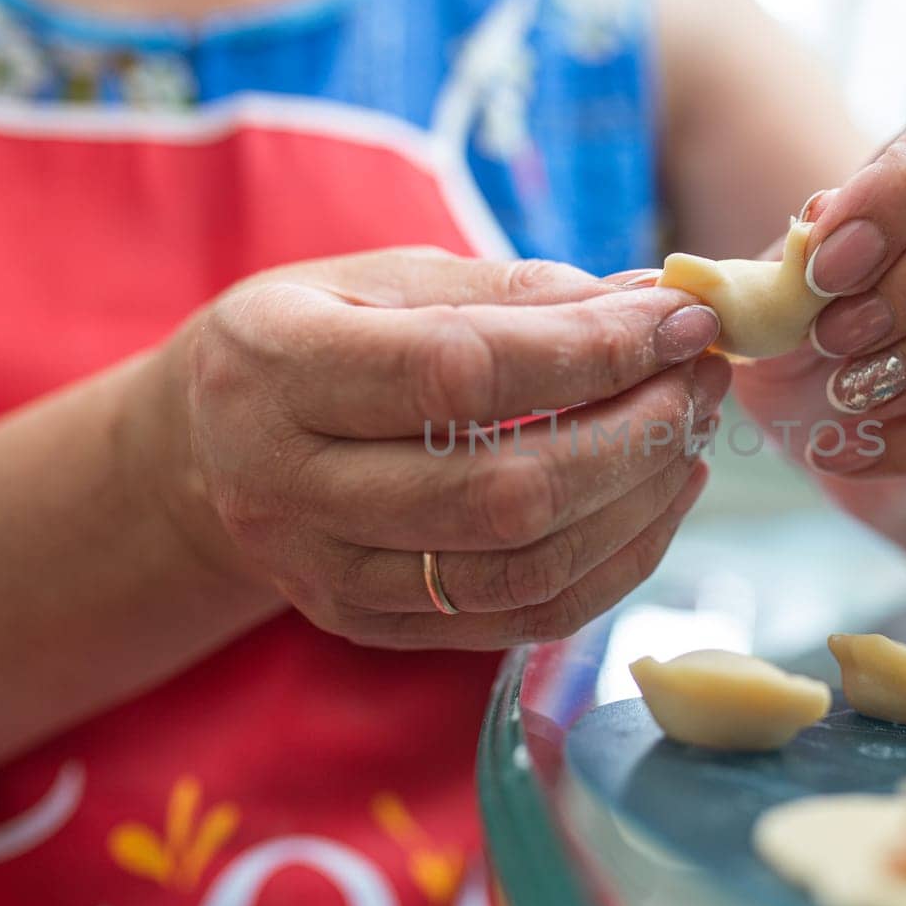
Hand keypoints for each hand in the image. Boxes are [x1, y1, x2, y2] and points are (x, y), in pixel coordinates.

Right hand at [144, 248, 727, 648]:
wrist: (206, 450)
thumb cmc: (313, 336)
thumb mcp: (386, 279)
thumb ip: (514, 292)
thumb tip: (652, 302)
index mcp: (277, 368)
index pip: (458, 375)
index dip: (588, 352)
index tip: (679, 321)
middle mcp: (288, 486)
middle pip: (501, 491)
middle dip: (633, 433)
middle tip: (700, 377)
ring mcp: (328, 575)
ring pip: (522, 567)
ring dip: (638, 502)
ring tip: (690, 430)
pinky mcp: (374, 627)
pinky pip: (522, 616)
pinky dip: (616, 562)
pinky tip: (658, 497)